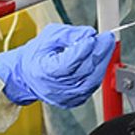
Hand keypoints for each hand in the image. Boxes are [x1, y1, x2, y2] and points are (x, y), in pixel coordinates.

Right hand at [0, 24, 115, 107]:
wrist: (27, 76)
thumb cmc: (36, 56)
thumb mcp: (49, 37)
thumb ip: (70, 34)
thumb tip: (89, 34)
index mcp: (44, 72)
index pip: (68, 63)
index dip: (82, 50)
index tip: (92, 37)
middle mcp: (56, 88)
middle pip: (83, 71)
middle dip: (98, 52)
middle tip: (106, 38)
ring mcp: (66, 97)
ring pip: (92, 80)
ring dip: (102, 62)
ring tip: (106, 46)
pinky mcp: (75, 100)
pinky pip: (92, 86)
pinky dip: (98, 71)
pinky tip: (100, 60)